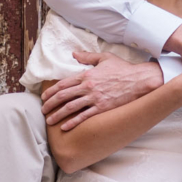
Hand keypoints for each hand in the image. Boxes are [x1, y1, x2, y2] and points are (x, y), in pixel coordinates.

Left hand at [41, 52, 162, 129]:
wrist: (139, 80)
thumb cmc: (123, 69)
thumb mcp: (105, 58)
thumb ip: (88, 56)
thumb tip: (74, 54)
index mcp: (87, 75)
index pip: (63, 84)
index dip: (51, 91)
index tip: (43, 97)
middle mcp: (88, 87)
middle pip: (63, 96)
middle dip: (50, 104)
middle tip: (43, 110)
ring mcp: (95, 98)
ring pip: (70, 107)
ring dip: (58, 115)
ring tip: (49, 121)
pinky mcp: (102, 108)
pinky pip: (84, 116)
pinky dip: (73, 122)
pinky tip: (65, 127)